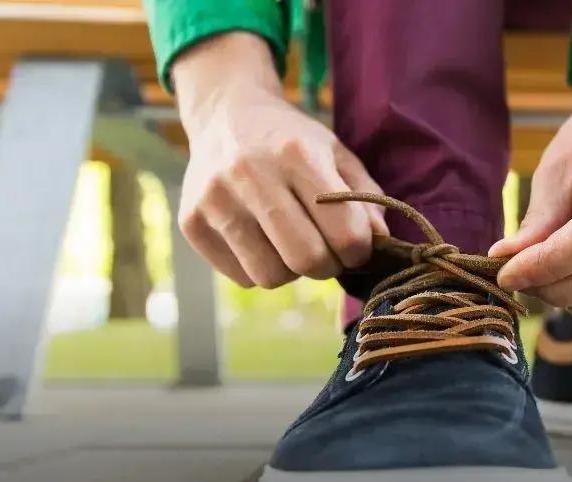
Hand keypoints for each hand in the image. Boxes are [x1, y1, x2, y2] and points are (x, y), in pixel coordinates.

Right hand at [172, 33, 385, 287]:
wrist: (225, 116)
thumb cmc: (290, 140)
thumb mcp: (335, 152)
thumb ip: (365, 197)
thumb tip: (379, 243)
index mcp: (296, 153)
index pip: (344, 234)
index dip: (358, 251)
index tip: (354, 245)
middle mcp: (250, 173)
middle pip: (306, 260)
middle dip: (326, 267)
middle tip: (325, 252)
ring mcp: (215, 199)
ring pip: (270, 276)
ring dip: (290, 270)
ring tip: (289, 242)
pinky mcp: (192, 222)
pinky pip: (241, 276)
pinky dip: (258, 267)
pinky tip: (259, 238)